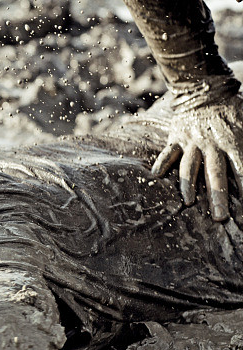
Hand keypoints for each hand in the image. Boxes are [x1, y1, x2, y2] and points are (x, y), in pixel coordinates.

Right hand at [151, 94, 242, 221]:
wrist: (206, 90)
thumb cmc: (232, 110)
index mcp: (233, 142)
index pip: (241, 169)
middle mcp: (212, 145)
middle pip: (215, 175)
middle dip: (218, 197)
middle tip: (220, 217)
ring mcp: (192, 142)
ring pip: (190, 167)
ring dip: (189, 185)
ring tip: (189, 203)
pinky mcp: (176, 138)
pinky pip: (168, 153)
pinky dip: (162, 164)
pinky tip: (156, 177)